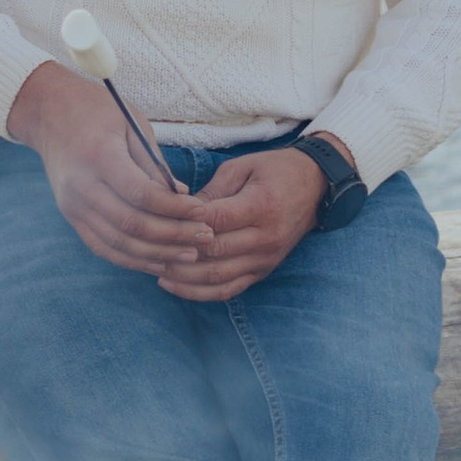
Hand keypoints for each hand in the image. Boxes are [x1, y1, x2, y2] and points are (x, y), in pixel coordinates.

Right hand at [6, 60, 210, 278]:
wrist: (49, 113)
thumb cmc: (96, 111)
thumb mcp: (132, 125)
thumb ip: (154, 164)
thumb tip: (182, 196)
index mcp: (99, 156)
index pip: (141, 194)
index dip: (175, 209)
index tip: (202, 212)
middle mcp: (81, 186)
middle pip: (132, 224)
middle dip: (173, 235)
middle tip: (205, 237)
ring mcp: (72, 205)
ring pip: (118, 243)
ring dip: (156, 253)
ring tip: (189, 254)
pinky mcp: (70, 216)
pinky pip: (102, 247)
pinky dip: (132, 259)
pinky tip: (158, 261)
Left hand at [150, 144, 329, 299]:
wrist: (315, 186)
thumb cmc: (274, 171)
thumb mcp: (241, 168)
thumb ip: (210, 191)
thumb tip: (178, 212)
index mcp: (261, 206)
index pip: (215, 220)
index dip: (184, 223)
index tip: (156, 219)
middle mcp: (266, 237)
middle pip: (213, 252)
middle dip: (176, 253)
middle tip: (145, 248)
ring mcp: (266, 259)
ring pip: (218, 277)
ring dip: (182, 277)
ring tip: (153, 268)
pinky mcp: (263, 271)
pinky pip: (229, 289)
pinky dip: (200, 292)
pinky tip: (173, 286)